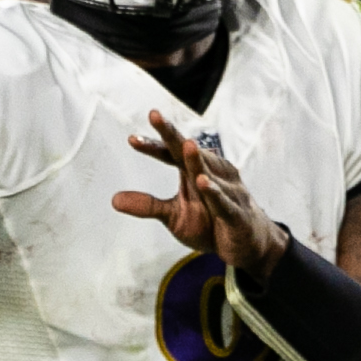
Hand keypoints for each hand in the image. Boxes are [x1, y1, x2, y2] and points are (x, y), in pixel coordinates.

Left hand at [112, 109, 288, 276]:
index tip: (131, 139)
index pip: (171, 153)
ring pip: (208, 172)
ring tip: (186, 144)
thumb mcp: (173, 216)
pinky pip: (223, 201)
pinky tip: (203, 182)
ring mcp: (226, 191)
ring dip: (196, 159)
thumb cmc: (211, 223)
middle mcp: (211, 173)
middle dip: (172, 134)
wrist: (246, 244)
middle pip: (188, 152)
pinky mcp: (236, 212)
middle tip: (155, 116)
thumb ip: (148, 205)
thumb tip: (113, 200)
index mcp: (194, 171)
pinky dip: (214, 192)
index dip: (154, 144)